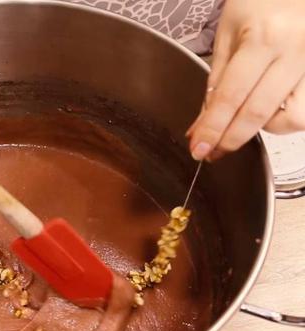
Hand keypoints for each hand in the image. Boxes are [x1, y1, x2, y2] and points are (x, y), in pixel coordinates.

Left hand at [187, 0, 304, 160]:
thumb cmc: (261, 2)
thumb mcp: (228, 35)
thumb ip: (216, 81)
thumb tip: (201, 125)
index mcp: (264, 39)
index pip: (232, 95)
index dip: (213, 128)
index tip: (199, 149)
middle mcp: (296, 52)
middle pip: (260, 113)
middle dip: (232, 138)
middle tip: (213, 151)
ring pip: (294, 119)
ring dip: (266, 127)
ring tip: (249, 114)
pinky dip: (286, 117)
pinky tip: (271, 107)